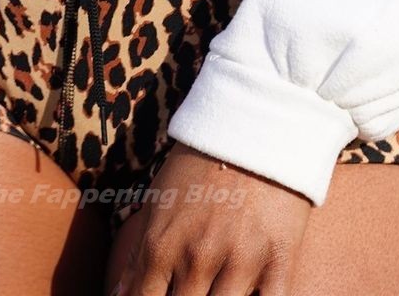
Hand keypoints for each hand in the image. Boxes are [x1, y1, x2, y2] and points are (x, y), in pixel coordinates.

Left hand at [109, 141, 310, 295]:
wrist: (256, 119)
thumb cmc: (202, 160)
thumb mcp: (160, 199)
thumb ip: (140, 254)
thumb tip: (120, 295)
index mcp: (163, 243)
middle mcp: (198, 258)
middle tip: (188, 289)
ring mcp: (240, 261)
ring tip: (211, 291)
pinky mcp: (278, 261)